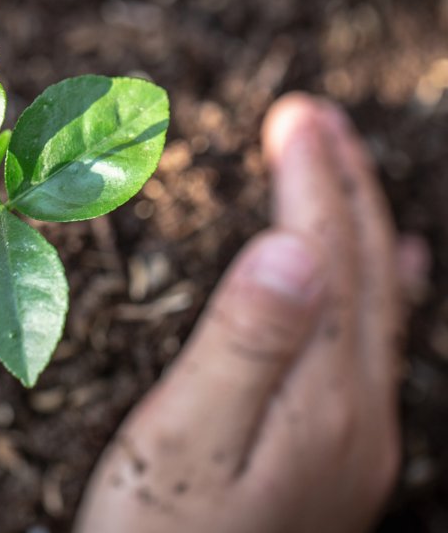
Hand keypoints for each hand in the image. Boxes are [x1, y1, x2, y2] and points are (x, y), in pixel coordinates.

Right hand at [75, 94, 428, 531]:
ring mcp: (356, 439)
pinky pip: (372, 345)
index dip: (312, 182)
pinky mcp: (336, 457)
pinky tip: (387, 280)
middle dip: (342, 186)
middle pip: (365, 272)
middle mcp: (358, 413)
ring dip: (360, 228)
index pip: (327, 259)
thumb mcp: (184, 444)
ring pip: (376, 305)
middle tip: (311, 116)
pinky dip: (377, 291)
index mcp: (322, 397)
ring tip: (347, 172)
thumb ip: (243, 346)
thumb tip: (292, 246)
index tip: (293, 115)